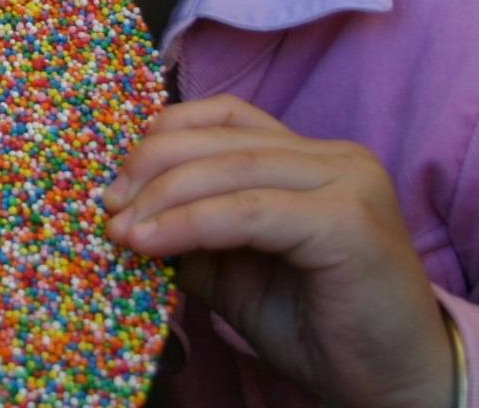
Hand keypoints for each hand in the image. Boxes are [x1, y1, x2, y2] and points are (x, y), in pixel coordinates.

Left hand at [103, 96, 453, 407]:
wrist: (390, 383)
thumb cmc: (315, 326)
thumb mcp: (234, 268)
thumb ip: (189, 230)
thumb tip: (120, 211)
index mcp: (311, 156)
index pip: (224, 116)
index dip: (162, 137)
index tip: (115, 181)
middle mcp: (335, 156)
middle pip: (219, 138)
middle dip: (149, 168)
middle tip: (108, 208)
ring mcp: (348, 182)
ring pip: (229, 170)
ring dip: (161, 199)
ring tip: (120, 231)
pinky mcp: (348, 220)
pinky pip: (247, 212)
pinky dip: (189, 225)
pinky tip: (150, 245)